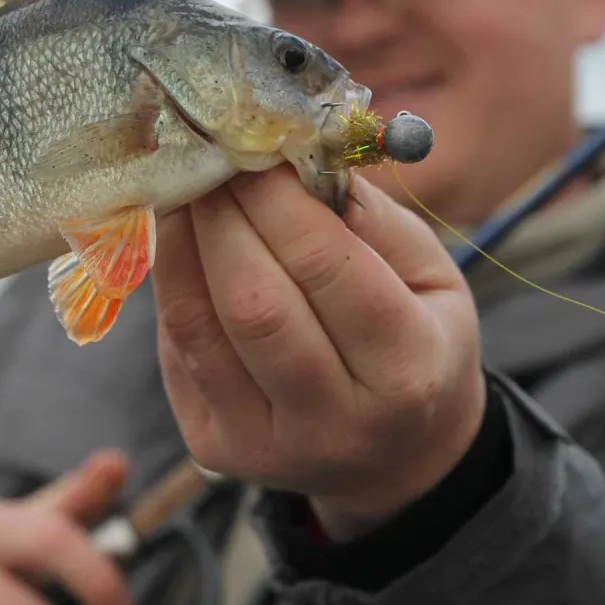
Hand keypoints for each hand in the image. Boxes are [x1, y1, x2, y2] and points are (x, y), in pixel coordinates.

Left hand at [152, 167, 484, 540]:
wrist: (392, 458)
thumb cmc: (416, 345)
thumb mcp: (432, 279)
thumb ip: (372, 220)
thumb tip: (298, 157)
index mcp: (407, 374)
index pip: (327, 269)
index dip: (278, 201)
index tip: (253, 147)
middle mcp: (334, 422)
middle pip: (255, 302)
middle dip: (223, 217)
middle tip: (210, 160)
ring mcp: (263, 444)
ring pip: (199, 326)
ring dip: (181, 245)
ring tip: (184, 191)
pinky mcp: (211, 445)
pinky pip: (175, 347)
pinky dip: (172, 284)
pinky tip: (181, 243)